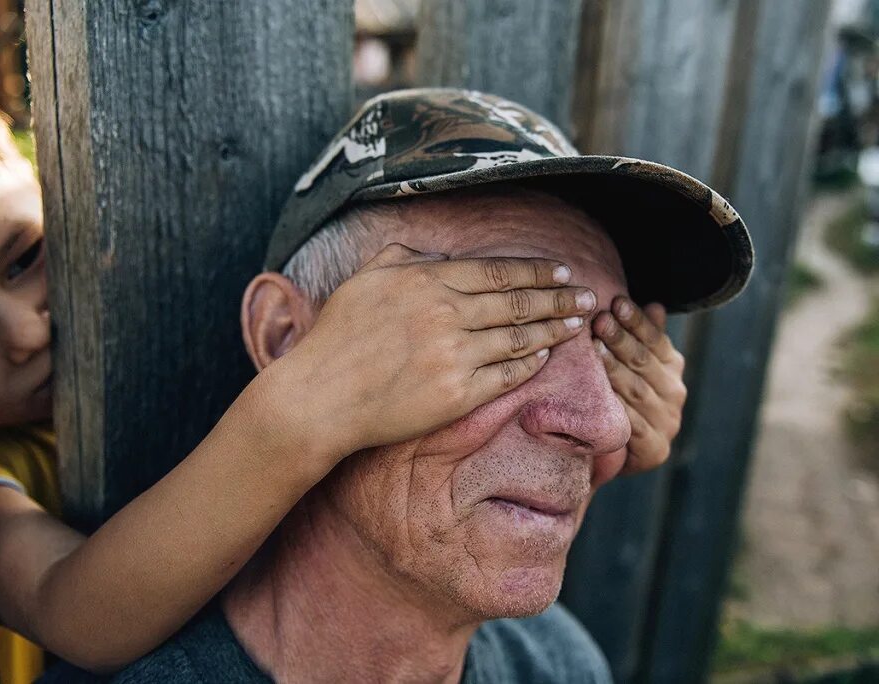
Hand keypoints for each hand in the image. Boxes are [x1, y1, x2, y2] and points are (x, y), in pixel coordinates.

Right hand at [282, 243, 597, 455]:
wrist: (321, 397)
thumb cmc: (337, 337)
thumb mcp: (363, 281)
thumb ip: (403, 258)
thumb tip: (439, 255)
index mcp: (425, 282)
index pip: (497, 271)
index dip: (536, 271)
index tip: (562, 270)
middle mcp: (446, 314)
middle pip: (518, 302)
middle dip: (560, 296)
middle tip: (589, 294)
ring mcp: (454, 356)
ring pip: (519, 338)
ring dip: (555, 329)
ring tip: (578, 324)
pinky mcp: (456, 395)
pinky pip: (506, 375)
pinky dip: (530, 363)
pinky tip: (546, 356)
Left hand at [593, 297, 686, 475]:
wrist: (623, 456)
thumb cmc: (624, 398)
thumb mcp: (634, 366)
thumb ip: (644, 337)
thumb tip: (655, 305)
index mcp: (673, 367)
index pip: (655, 339)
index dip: (636, 321)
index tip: (616, 302)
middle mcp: (675, 392)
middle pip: (644, 362)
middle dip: (620, 339)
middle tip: (599, 320)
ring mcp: (667, 421)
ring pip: (637, 390)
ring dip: (615, 369)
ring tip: (595, 348)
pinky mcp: (655, 449)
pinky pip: (632, 425)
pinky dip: (616, 408)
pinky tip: (599, 393)